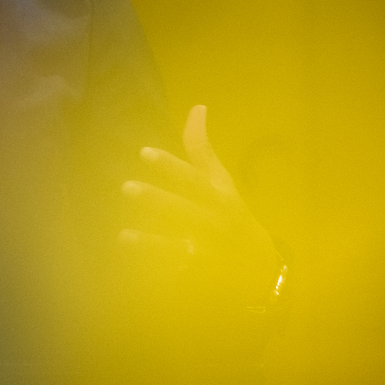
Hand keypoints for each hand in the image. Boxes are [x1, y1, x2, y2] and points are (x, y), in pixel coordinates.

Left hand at [119, 105, 281, 307]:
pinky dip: (159, 275)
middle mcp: (214, 224)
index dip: (169, 165)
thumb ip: (202, 148)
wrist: (261, 267)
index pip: (192, 179)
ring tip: (123, 236)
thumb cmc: (232, 212)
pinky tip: (136, 273)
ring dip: (151, 244)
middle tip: (125, 187)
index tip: (143, 152)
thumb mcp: (222, 181)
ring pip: (179, 247)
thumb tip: (197, 106)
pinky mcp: (201, 278)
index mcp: (218, 198)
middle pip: (184, 211)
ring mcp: (208, 253)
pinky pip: (178, 277)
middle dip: (157, 200)